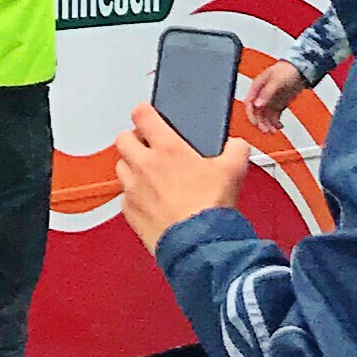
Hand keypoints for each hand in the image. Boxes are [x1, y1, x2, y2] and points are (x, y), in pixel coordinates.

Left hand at [112, 100, 253, 248]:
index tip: (147, 113)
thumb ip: (235, 149)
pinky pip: (124, 196)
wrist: (199, 245)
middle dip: (134, 138)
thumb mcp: (233, 170)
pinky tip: (148, 199)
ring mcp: (134, 189)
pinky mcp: (130, 212)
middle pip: (123, 138)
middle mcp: (145, 165)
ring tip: (147, 172)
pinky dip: (133, 195)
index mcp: (167, 148)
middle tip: (147, 145)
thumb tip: (236, 145)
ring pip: (120, 166)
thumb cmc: (210, 209)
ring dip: (131, 166)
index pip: (142, 114)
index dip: (144, 111)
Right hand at [245, 58, 305, 127]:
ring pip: (265, 117)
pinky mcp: (278, 104)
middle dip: (261, 123)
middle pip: (257, 113)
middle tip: (267, 131)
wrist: (302, 70)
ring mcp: (270, 100)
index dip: (251, 114)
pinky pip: (273, 117)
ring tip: (274, 131)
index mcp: (257, 87)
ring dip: (268, 125)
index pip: (249, 103)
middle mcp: (262, 95)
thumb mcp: (276, 81)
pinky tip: (280, 126)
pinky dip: (275, 123)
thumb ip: (266, 92)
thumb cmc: (287, 70)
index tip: (256, 124)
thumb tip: (258, 104)